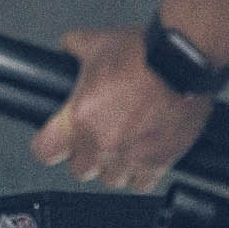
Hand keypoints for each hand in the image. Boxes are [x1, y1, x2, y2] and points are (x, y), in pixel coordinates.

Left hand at [31, 27, 215, 193]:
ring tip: (121, 145)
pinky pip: (141, 184)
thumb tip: (68, 47)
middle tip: (95, 136)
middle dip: (85, 155)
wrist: (183, 62)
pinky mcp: (159, 162)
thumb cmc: (145, 54)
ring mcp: (131, 156)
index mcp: (80, 117)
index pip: (45, 152)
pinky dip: (141, 173)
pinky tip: (142, 155)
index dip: (49, 145)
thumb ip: (76, 48)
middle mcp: (103, 143)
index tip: (54, 141)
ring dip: (113, 166)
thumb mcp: (98, 42)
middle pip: (80, 170)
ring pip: (112, 180)